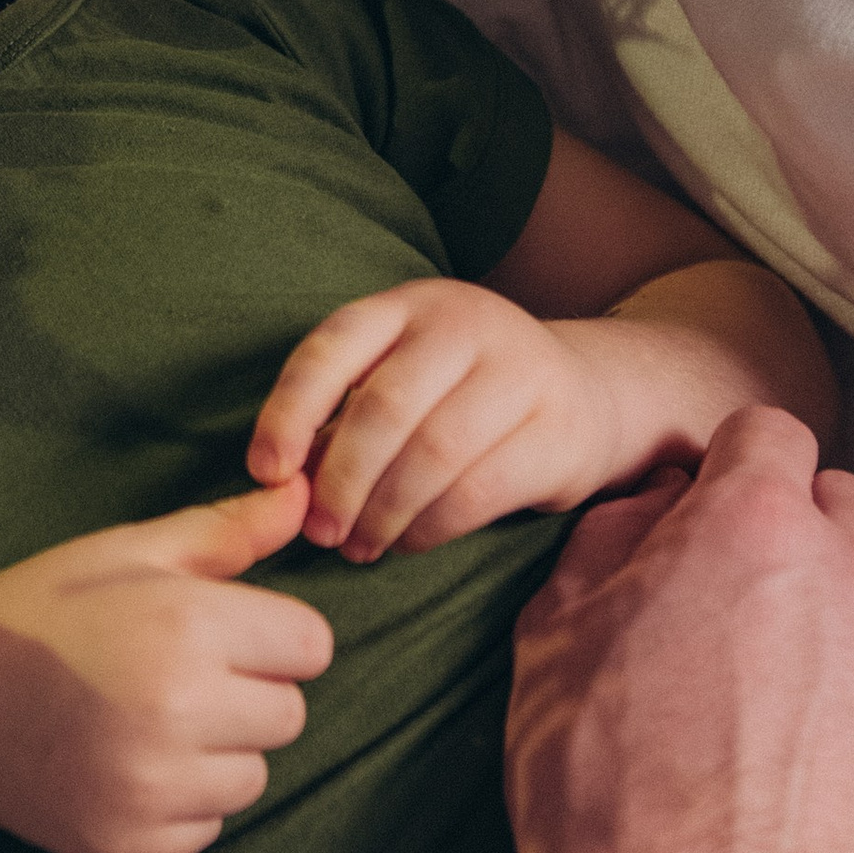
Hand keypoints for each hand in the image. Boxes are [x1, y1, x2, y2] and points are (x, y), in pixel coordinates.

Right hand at [0, 475, 334, 852]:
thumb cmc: (42, 615)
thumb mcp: (125, 554)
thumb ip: (224, 532)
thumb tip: (299, 495)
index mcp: (183, 625)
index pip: (312, 645)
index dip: (270, 635)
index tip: (217, 633)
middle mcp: (175, 711)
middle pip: (289, 714)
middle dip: (245, 694)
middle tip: (170, 677)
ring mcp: (151, 788)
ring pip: (252, 777)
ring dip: (215, 753)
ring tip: (142, 722)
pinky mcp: (132, 846)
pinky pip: (207, 826)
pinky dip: (178, 803)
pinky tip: (122, 766)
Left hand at [250, 280, 640, 557]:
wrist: (587, 394)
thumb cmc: (462, 394)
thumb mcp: (403, 377)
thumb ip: (344, 417)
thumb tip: (285, 487)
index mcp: (406, 306)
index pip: (332, 347)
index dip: (288, 412)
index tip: (266, 473)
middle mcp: (463, 325)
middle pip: (384, 408)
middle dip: (340, 481)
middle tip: (319, 532)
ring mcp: (518, 371)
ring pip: (432, 454)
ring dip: (383, 513)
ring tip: (358, 546)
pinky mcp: (556, 430)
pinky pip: (476, 492)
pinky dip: (429, 529)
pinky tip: (406, 542)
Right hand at [498, 407, 853, 852]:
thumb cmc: (601, 796)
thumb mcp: (551, 640)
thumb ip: (608, 542)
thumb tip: (656, 508)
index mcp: (751, 526)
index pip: (766, 433)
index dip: (729, 466)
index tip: (709, 509)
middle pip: (844, 503)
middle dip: (796, 531)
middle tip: (741, 599)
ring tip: (799, 674)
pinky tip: (843, 737)